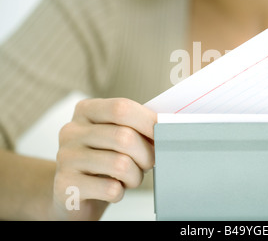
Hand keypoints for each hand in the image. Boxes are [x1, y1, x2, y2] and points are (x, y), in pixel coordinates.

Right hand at [52, 98, 156, 219]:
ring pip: (120, 164)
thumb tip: (168, 126)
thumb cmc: (105, 159)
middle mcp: (72, 131)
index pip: (121, 108)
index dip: (148, 121)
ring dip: (135, 176)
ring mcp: (66, 157)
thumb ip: (138, 126)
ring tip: (131, 177)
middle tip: (149, 163)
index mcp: (87, 111)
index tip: (165, 133)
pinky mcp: (65, 185)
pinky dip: (120, 192)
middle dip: (146, 154)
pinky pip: (110, 188)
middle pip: (124, 137)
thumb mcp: (119, 136)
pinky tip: (113, 189)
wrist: (74, 192)